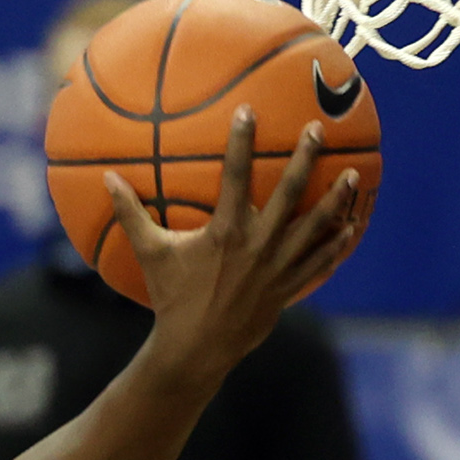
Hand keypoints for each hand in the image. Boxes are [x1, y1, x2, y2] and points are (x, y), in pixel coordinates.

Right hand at [108, 112, 362, 381]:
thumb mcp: (150, 253)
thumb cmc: (171, 298)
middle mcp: (258, 245)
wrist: (196, 349)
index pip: (236, 176)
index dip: (242, 141)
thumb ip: (131, 214)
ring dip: (335, 200)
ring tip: (352, 174)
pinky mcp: (288, 289)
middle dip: (305, 159)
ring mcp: (278, 268)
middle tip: (318, 129)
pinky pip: (319, 263)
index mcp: (226, 232)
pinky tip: (350, 227)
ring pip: (314, 228)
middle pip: (290, 194)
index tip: (249, 111)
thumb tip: (107, 179)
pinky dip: (335, 245)